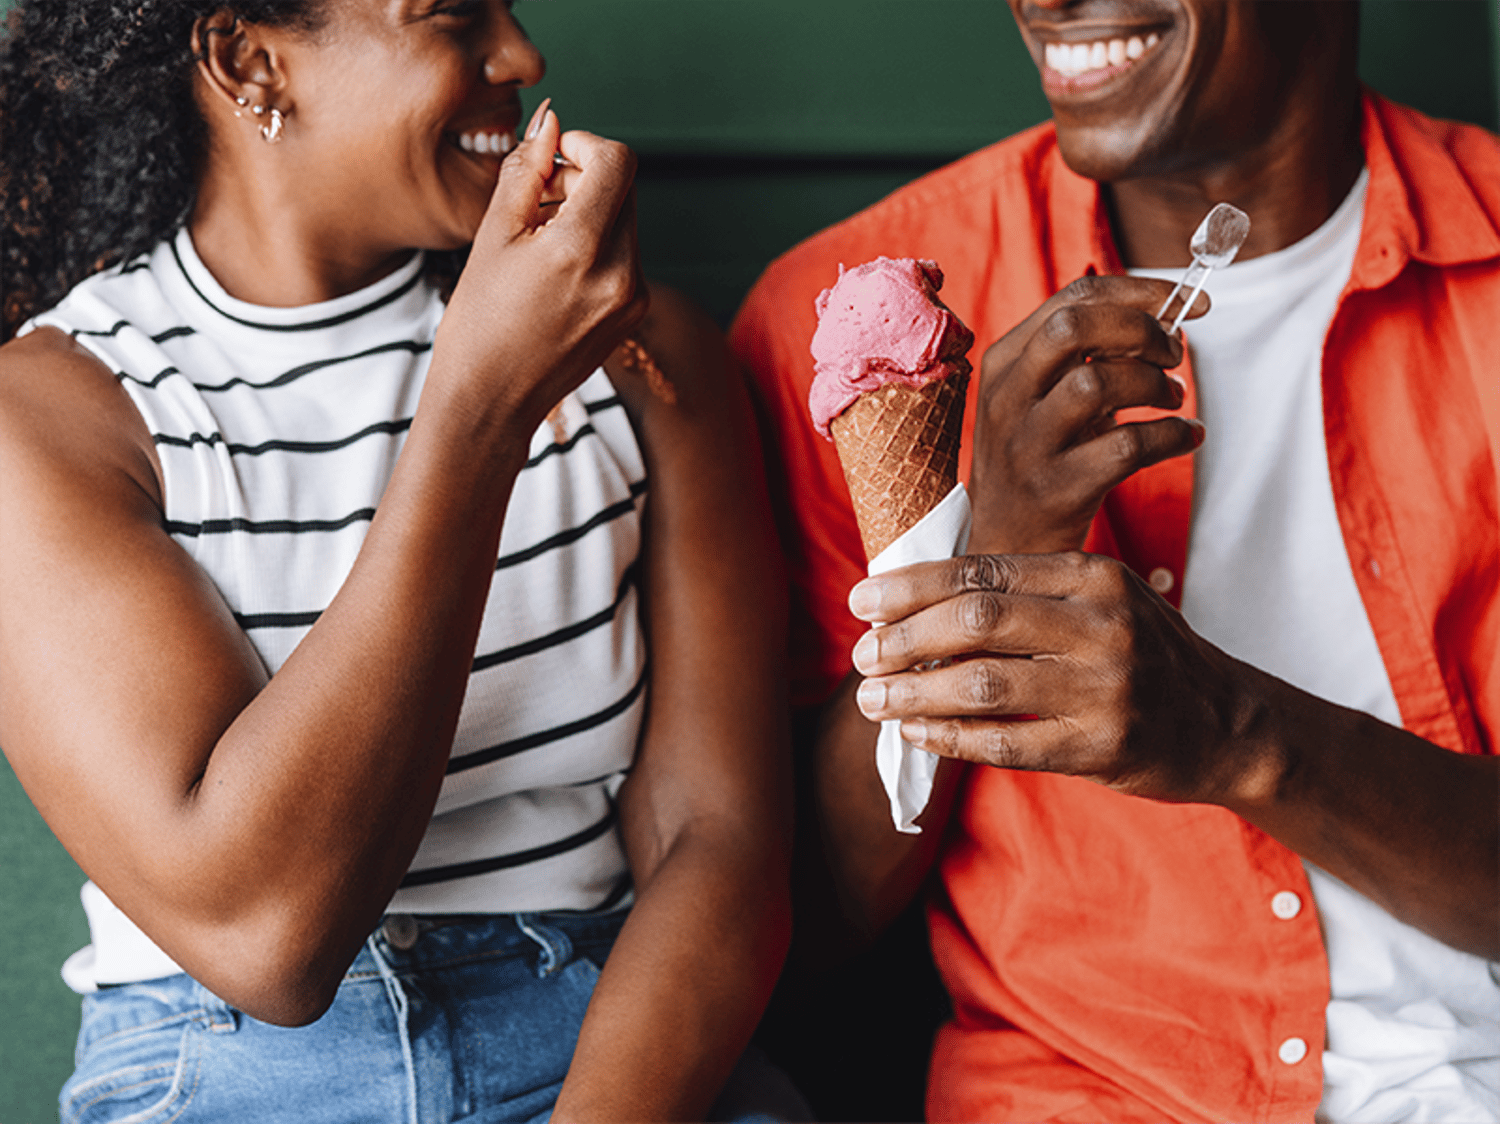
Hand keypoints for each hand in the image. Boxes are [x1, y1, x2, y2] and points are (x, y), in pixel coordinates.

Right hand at [433, 106, 646, 433]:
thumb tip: (551, 122)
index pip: (618, 162)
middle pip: (624, 189)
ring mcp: (634, 298)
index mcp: (583, 250)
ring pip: (627, 222)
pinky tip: (557, 273)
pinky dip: (598, 247)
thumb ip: (526, 171)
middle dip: (583, 180)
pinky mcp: (635, 313)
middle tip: (537, 202)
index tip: (555, 156)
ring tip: (540, 243)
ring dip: (590, 213)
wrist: (491, 400)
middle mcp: (622, 274)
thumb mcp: (493, 235)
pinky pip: (627, 256)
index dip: (586, 145)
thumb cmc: (480, 320)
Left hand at [847, 552, 1272, 807]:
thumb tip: (916, 601)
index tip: (863, 600)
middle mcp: (1102, 624)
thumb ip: (1026, 594)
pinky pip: (1006, 742)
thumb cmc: (1144, 655)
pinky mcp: (1102, 747)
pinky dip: (950, 738)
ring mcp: (1105, 688)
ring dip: (915, 693)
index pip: (983, 570)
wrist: (1230, 724)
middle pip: (977, 619)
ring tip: (873, 699)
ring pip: (983, 684)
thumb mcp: (1100, 601)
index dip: (913, 585)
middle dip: (905, 637)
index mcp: (1093, 576)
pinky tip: (916, 734)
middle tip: (862, 654)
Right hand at [968, 275, 1207, 553]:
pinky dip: (1172, 435)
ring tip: (1171, 398)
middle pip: (1074, 328)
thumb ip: (1083, 356)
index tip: (1186, 300)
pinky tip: (1185, 436)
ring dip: (1154, 384)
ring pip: (1098, 383)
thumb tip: (1164, 318)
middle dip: (1140, 329)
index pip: (1070, 299)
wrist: (1006, 546)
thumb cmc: (1036, 460)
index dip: (1138, 291)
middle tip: (1171, 354)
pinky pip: (1128, 446)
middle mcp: (1007, 399)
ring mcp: (1029, 445)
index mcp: (1004, 363)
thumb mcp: (1038, 398)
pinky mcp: (1058, 489)